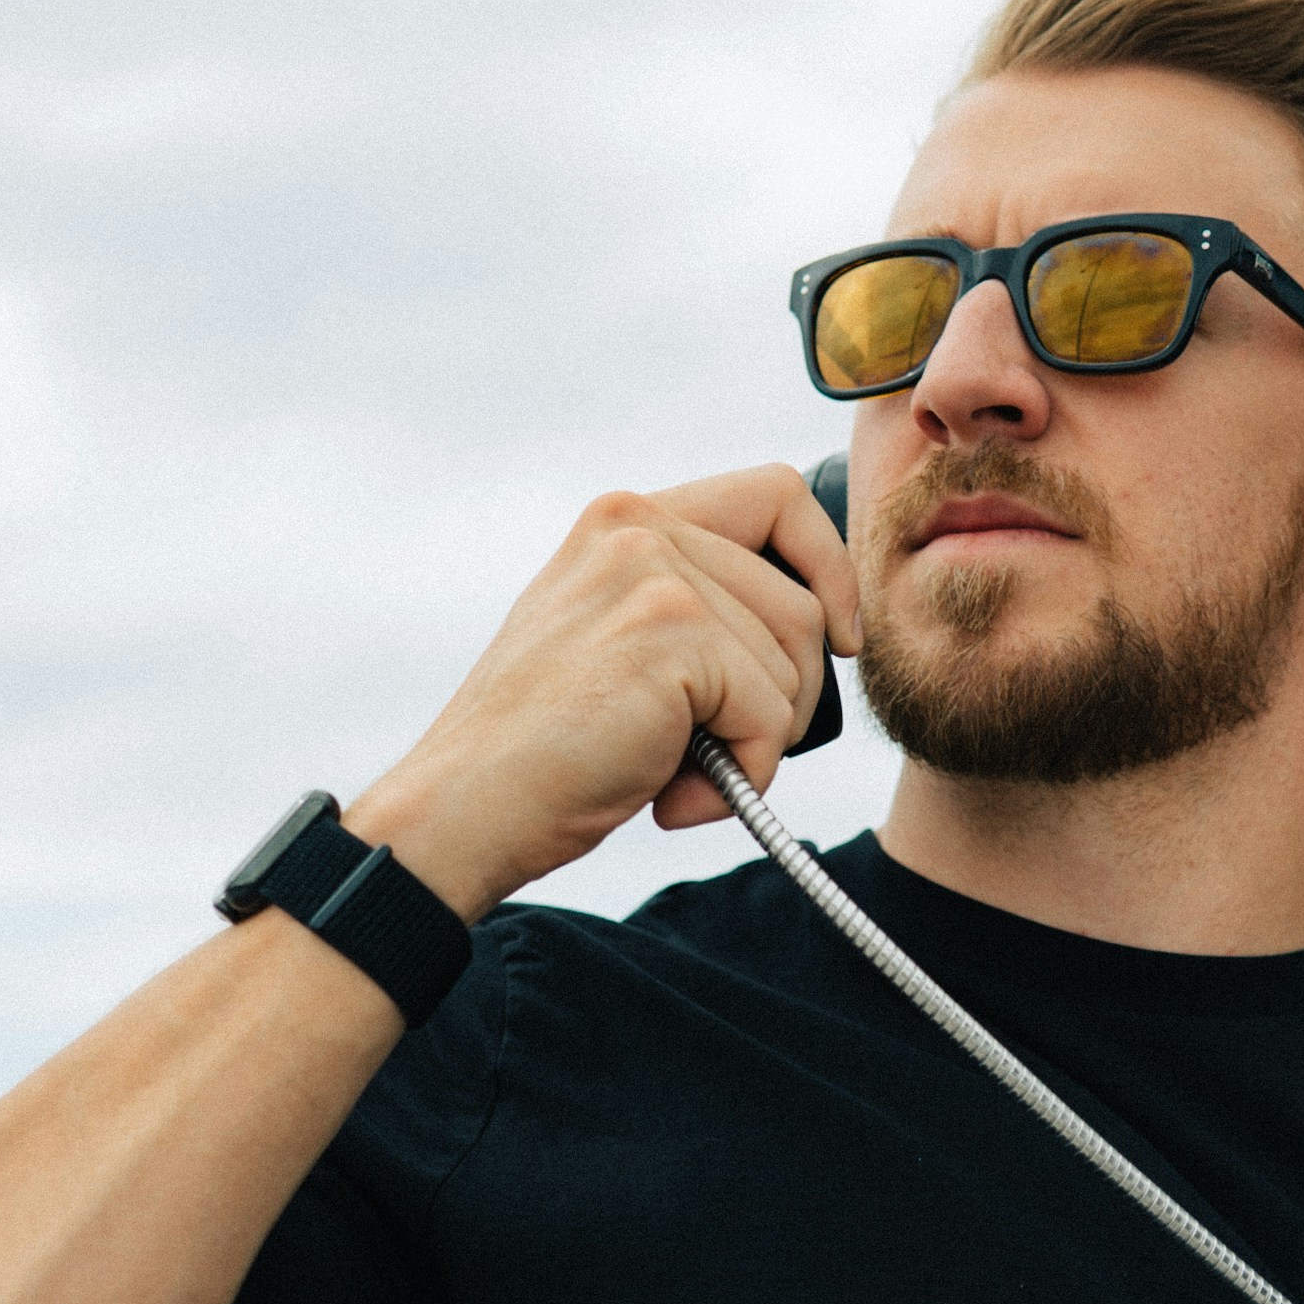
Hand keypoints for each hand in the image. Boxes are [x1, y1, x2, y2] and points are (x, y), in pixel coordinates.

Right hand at [343, 467, 862, 920]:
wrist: (466, 807)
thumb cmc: (546, 749)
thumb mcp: (616, 641)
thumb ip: (694, 604)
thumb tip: (819, 622)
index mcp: (625, 520)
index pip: (775, 496)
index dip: (827, 566)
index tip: (837, 637)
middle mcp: (638, 527)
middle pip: (802, 600)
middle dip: (789, 694)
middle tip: (722, 749)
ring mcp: (652, 576)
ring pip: (795, 663)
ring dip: (757, 742)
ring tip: (677, 774)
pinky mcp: (669, 634)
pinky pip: (771, 714)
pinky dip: (742, 774)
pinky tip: (672, 795)